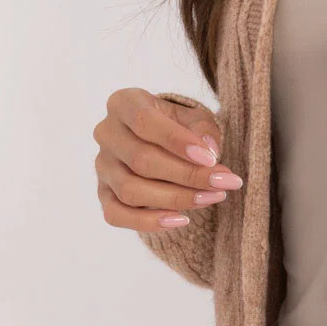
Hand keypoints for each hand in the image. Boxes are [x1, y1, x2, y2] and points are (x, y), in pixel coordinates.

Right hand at [94, 87, 243, 230]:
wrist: (163, 143)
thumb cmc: (181, 125)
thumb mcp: (196, 117)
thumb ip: (203, 129)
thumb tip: (210, 151)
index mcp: (124, 103)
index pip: (144, 121)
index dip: (178, 141)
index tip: (211, 158)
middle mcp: (107, 133)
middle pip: (141, 160)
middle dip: (188, 175)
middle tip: (224, 183)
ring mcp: (102, 166)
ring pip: (130, 191)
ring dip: (176, 199)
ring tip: (212, 198)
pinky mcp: (103, 194)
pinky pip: (116, 215)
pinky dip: (148, 222)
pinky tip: (182, 220)